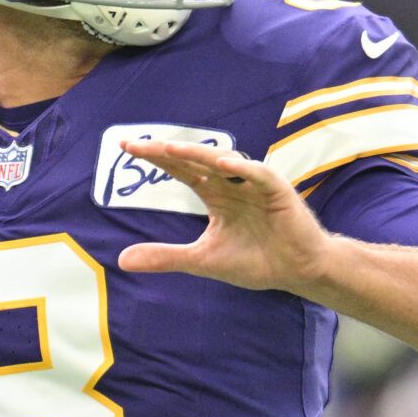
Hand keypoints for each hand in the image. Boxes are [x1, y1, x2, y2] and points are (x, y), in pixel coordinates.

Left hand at [114, 139, 332, 293]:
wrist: (296, 272)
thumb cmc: (255, 261)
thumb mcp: (202, 260)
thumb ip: (165, 256)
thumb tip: (121, 260)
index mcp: (215, 194)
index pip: (181, 169)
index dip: (156, 159)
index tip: (126, 148)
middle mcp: (232, 183)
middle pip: (195, 160)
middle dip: (166, 151)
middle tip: (137, 145)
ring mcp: (254, 184)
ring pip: (224, 162)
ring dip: (199, 154)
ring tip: (171, 148)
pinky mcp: (278, 190)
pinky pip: (259, 174)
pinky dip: (243, 169)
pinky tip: (223, 165)